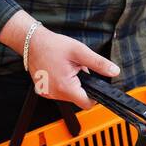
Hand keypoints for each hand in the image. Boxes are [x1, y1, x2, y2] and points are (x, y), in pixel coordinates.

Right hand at [0, 11, 119, 109]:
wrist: (32, 42)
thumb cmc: (53, 45)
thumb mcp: (80, 52)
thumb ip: (98, 63)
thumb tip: (114, 71)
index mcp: (64, 86)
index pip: (86, 103)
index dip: (94, 96)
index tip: (94, 86)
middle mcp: (54, 93)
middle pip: (77, 98)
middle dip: (81, 85)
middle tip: (76, 68)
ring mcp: (47, 93)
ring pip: (68, 95)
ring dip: (72, 84)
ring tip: (66, 68)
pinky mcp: (43, 90)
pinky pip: (58, 92)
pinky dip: (62, 83)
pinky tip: (58, 71)